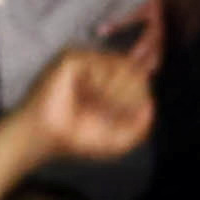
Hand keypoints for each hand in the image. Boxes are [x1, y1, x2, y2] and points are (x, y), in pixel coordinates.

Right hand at [14, 19, 163, 169]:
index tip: (128, 114)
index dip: (141, 94)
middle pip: (136, 70)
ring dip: (117, 91)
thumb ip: (141, 126)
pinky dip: (102, 83)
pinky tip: (89, 95)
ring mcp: (86, 62)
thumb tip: (150, 104)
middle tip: (111, 111)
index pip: (141, 77)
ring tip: (99, 105)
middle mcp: (98, 70)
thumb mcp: (120, 141)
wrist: (48, 139)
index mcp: (110, 85)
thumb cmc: (77, 140)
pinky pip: (103, 63)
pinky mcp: (72, 58)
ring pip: (124, 65)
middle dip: (131, 95)